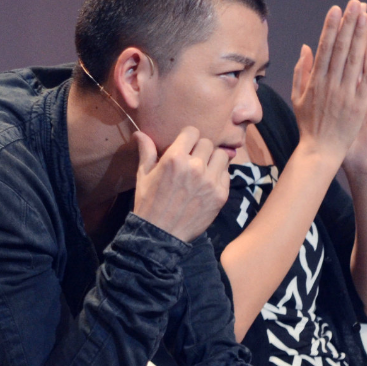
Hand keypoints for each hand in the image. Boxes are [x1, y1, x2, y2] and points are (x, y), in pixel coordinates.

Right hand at [132, 127, 230, 242]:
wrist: (160, 234)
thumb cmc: (149, 203)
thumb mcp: (144, 175)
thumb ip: (146, 151)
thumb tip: (139, 133)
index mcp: (174, 158)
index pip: (192, 131)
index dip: (188, 138)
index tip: (186, 146)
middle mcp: (195, 167)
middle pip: (207, 143)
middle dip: (200, 149)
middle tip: (193, 160)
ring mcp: (210, 181)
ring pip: (222, 156)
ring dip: (213, 160)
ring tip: (204, 170)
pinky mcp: (220, 195)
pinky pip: (227, 174)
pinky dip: (219, 176)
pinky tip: (207, 184)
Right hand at [291, 0, 366, 162]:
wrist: (320, 150)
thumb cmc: (308, 125)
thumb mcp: (298, 97)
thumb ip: (301, 72)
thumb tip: (305, 48)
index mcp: (315, 81)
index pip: (324, 48)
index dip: (331, 27)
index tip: (336, 9)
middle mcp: (330, 84)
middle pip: (341, 48)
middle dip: (348, 24)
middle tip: (354, 4)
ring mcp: (346, 93)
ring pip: (354, 59)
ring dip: (361, 36)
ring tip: (366, 16)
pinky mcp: (359, 104)